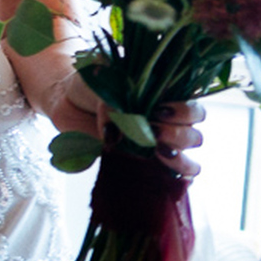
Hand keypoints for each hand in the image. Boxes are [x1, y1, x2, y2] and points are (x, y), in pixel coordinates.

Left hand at [53, 76, 203, 181]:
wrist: (66, 100)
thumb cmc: (90, 84)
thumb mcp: (101, 81)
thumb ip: (113, 100)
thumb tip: (115, 132)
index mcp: (166, 99)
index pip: (194, 110)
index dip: (184, 113)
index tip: (158, 111)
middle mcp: (167, 125)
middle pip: (194, 138)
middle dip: (177, 136)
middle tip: (152, 131)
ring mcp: (156, 149)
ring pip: (189, 163)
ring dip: (177, 160)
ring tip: (154, 150)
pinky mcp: (142, 167)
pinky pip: (170, 180)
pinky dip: (171, 179)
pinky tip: (158, 172)